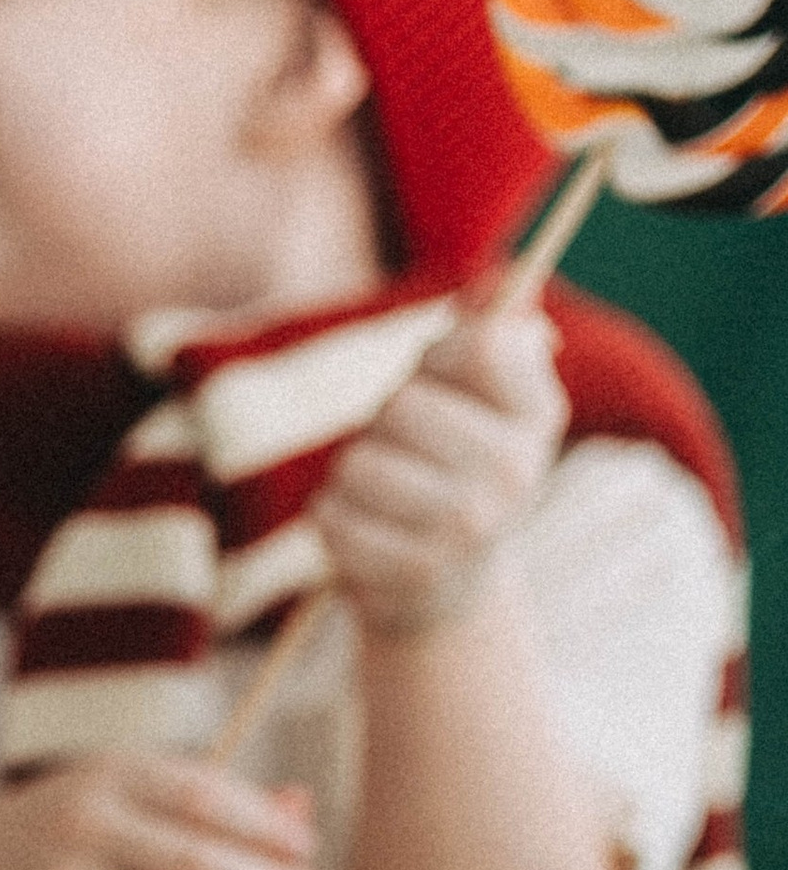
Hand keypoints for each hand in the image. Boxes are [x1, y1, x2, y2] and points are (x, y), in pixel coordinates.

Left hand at [310, 306, 566, 637]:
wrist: (448, 591)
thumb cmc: (454, 468)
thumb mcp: (480, 400)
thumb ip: (486, 332)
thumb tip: (499, 278)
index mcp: (540, 417)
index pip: (480, 344)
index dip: (436, 357)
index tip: (439, 384)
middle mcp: (517, 472)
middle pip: (403, 403)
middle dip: (384, 421)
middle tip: (407, 456)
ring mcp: (467, 528)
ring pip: (359, 460)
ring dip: (352, 473)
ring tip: (384, 496)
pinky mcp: (411, 571)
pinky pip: (330, 514)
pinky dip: (332, 518)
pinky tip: (367, 532)